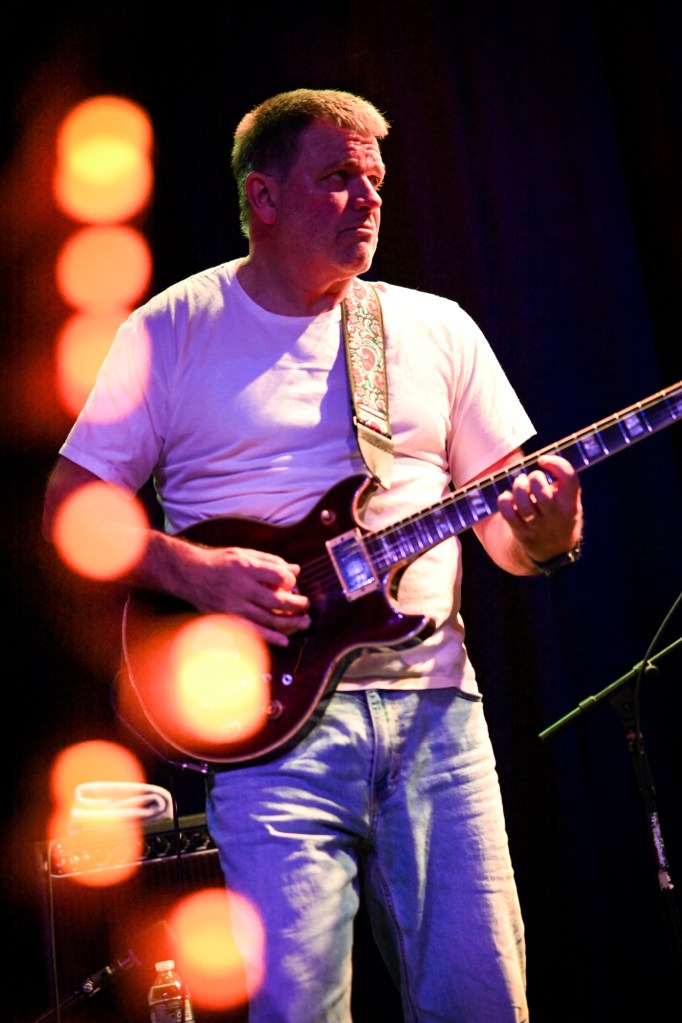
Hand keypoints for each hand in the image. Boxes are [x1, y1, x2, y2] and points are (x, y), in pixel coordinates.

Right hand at [174, 542, 310, 646]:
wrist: (190, 574)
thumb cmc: (220, 562)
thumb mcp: (244, 554)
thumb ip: (270, 562)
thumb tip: (295, 570)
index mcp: (245, 566)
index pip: (277, 575)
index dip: (289, 581)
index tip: (292, 584)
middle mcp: (240, 587)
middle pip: (276, 599)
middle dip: (296, 604)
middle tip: (307, 606)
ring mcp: (234, 605)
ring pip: (267, 618)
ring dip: (290, 622)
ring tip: (304, 622)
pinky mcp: (228, 618)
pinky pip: (252, 630)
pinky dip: (270, 637)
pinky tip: (284, 640)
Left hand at [496, 454, 582, 564]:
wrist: (554, 547)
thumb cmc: (558, 510)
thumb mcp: (568, 497)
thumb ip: (559, 479)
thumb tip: (532, 457)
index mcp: (570, 502)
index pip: (568, 477)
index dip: (555, 463)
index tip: (542, 460)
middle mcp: (556, 514)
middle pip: (543, 493)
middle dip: (534, 478)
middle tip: (532, 477)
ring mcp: (537, 525)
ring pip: (524, 504)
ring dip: (518, 488)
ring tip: (520, 483)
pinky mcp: (521, 531)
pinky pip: (508, 514)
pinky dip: (504, 502)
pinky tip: (507, 497)